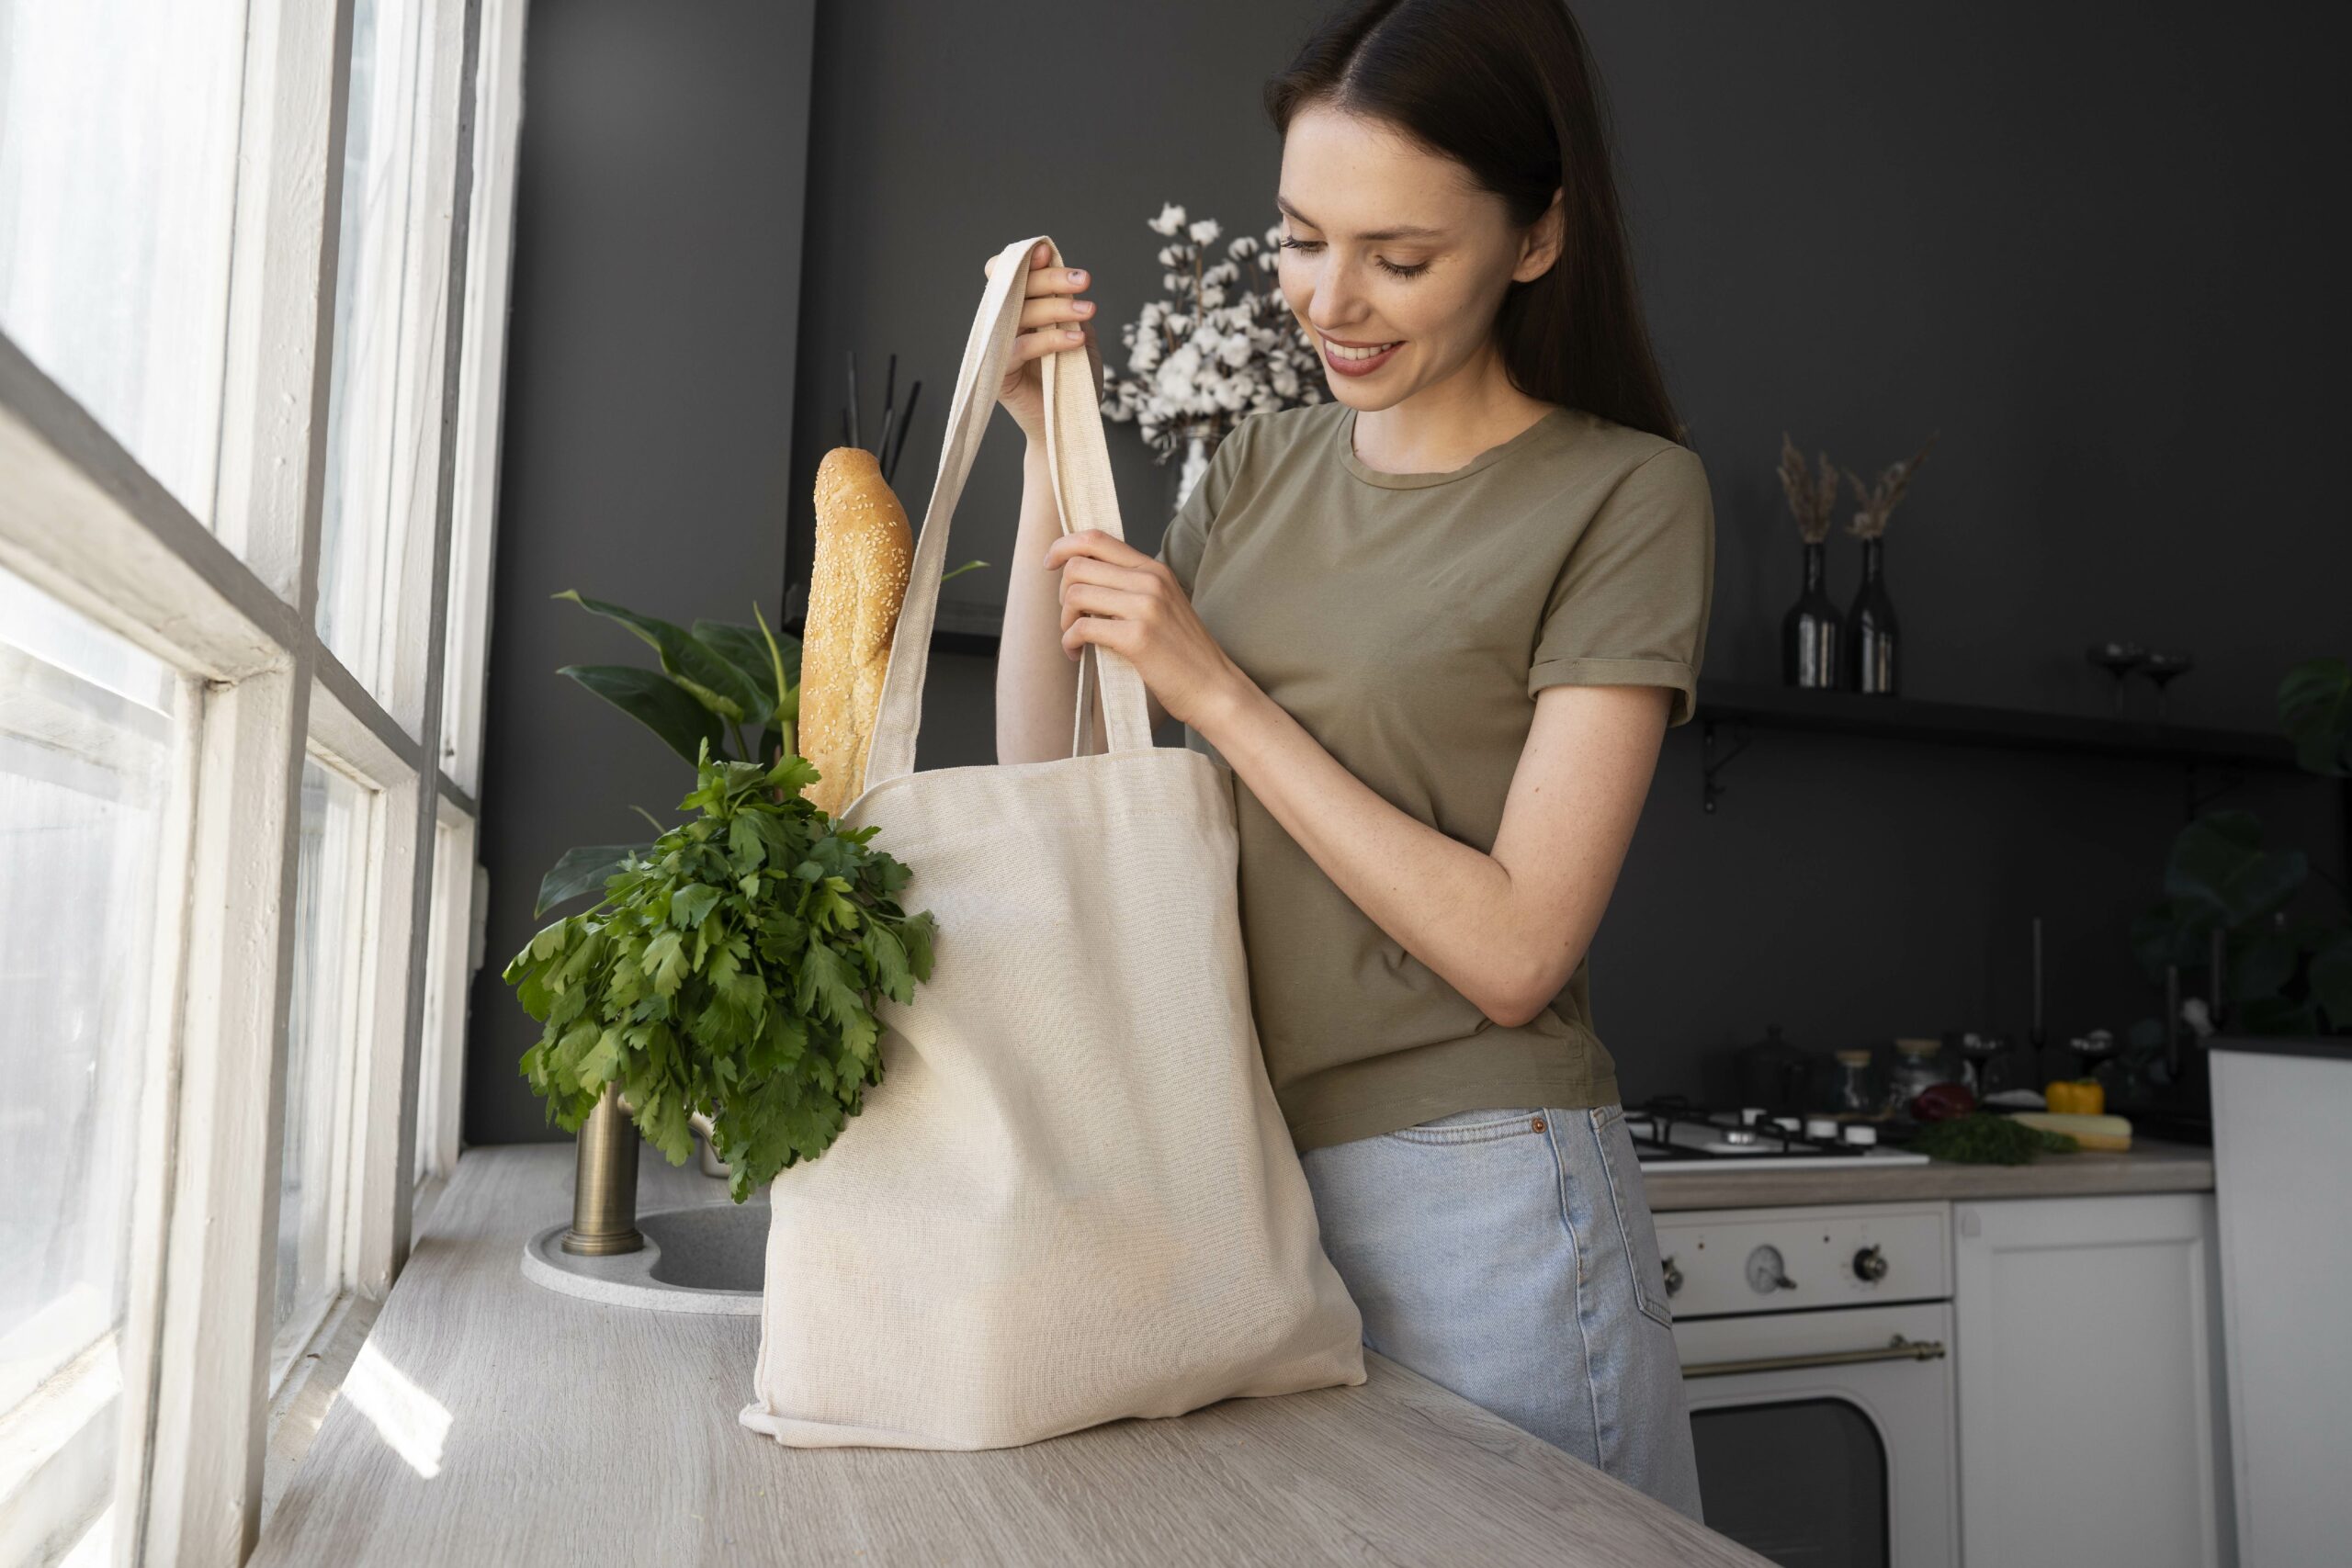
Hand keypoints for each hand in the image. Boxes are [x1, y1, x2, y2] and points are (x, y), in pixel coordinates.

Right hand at [980, 239, 1100, 442]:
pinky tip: (1076, 339)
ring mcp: (997, 347)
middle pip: (1016, 288)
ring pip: (1019, 313)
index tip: (1048, 252)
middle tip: (1084, 280)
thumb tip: (1069, 281)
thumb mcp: (1080, 336)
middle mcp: (1003, 324)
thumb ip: (1071, 309)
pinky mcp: (998, 372)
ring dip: (1056, 307)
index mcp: (1019, 311)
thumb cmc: (1073, 380)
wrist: (1068, 424)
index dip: (1025, 261)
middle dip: (1051, 279)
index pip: (1011, 276)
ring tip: (1088, 310)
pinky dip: (1050, 340)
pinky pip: (1021, 347)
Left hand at [1043, 528, 1238, 730]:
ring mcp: (1145, 607)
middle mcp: (1150, 581)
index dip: (1064, 545)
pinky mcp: (1137, 637)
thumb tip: (1083, 580)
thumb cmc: (1184, 654)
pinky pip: (1081, 627)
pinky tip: (1077, 654)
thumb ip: (1132, 588)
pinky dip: (1069, 641)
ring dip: (1064, 620)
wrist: (1214, 688)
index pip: (1097, 538)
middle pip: (1078, 565)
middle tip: (1070, 618)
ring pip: (1076, 594)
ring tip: (1075, 640)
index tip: (1050, 563)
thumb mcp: (1163, 606)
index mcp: (1154, 570)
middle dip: (1062, 593)